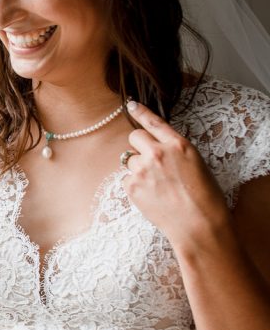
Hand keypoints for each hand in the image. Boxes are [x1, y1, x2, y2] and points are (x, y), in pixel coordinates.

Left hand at [122, 101, 229, 244]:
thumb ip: (174, 151)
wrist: (199, 224)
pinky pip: (125, 178)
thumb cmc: (204, 197)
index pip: (154, 123)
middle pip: (134, 137)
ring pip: (129, 159)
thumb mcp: (196, 164)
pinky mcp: (132, 186)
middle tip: (151, 162)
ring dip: (137, 167)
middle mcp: (158, 153)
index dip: (141, 112)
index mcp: (179, 145)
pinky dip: (134, 185)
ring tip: (156, 184)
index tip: (131, 104)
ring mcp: (142, 169)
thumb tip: (155, 147)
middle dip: (139, 146)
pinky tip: (150, 195)